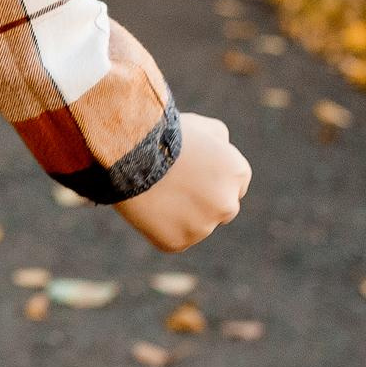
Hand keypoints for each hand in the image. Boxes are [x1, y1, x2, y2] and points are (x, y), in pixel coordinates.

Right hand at [113, 112, 250, 252]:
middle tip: (173, 185)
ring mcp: (203, 227)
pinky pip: (172, 237)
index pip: (235, 183)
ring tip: (154, 192)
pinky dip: (161, 227)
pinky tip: (147, 207)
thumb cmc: (161, 132)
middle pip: (220, 208)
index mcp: (237, 173)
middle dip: (202, 200)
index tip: (191, 172)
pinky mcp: (178, 242)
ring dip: (181, 214)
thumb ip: (220, 141)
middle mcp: (227, 204)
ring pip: (196, 225)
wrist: (128, 151)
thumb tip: (223, 151)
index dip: (211, 177)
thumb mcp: (200, 124)